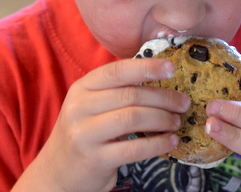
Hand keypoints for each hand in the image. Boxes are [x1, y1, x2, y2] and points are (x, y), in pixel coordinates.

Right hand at [13, 58, 189, 191]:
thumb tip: (160, 76)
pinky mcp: (94, 159)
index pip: (117, 71)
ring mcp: (84, 134)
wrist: (57, 173)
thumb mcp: (91, 106)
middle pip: (131, 95)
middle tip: (183, 103)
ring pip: (133, 118)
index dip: (147, 67)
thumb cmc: (84, 133)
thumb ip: (116, 90)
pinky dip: (158, 144)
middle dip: (163, 98)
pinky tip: (170, 142)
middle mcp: (79, 107)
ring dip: (162, 119)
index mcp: (82, 88)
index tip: (172, 68)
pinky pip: (134, 147)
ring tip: (177, 122)